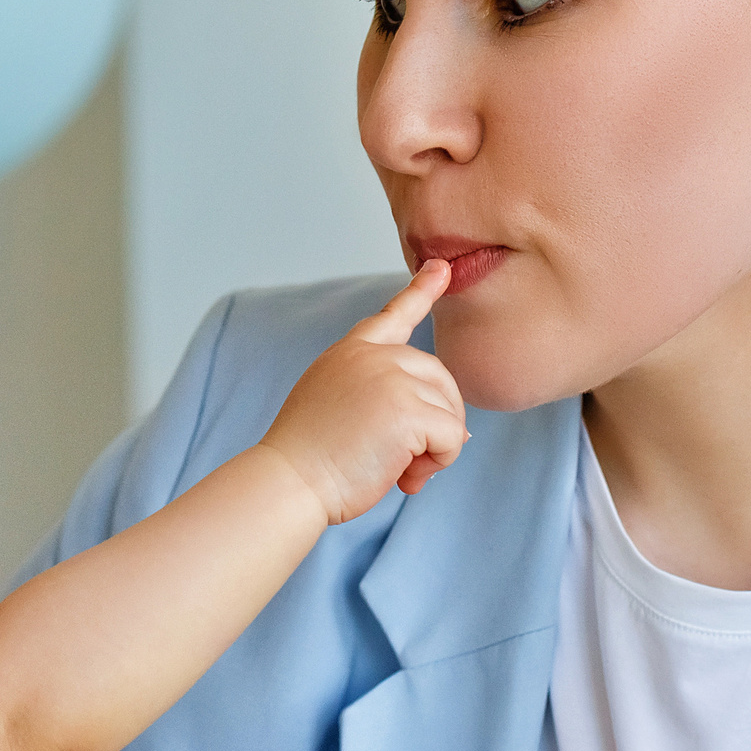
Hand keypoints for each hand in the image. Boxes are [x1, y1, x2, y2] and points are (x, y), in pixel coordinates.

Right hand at [258, 262, 468, 524]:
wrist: (289, 482)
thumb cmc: (311, 460)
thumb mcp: (339, 407)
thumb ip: (386, 399)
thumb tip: (462, 430)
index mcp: (351, 352)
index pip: (393, 316)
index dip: (420, 292)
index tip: (441, 268)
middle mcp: (373, 355)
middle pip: (439, 377)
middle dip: (437, 421)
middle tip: (407, 461)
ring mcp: (391, 378)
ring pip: (450, 411)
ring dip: (434, 450)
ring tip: (397, 470)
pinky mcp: (407, 410)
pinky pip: (452, 438)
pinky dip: (438, 464)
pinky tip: (405, 478)